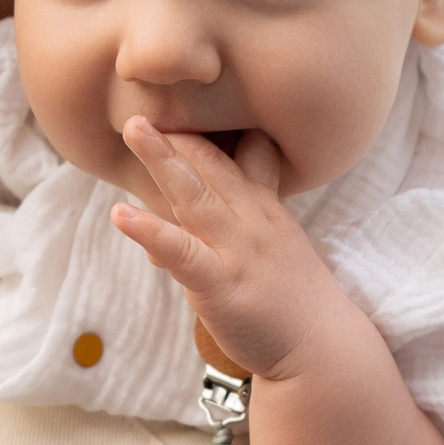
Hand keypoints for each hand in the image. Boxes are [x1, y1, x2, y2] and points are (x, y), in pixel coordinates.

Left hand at [107, 120, 356, 381]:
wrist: (322, 350)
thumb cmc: (294, 305)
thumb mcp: (266, 256)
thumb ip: (219, 239)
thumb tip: (165, 241)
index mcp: (264, 208)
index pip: (238, 153)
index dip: (206, 129)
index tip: (179, 100)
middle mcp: (251, 219)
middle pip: (211, 162)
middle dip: (178, 128)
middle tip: (146, 95)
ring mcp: (235, 249)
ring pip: (194, 194)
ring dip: (161, 158)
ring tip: (133, 128)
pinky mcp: (219, 282)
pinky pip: (180, 251)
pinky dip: (148, 231)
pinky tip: (120, 214)